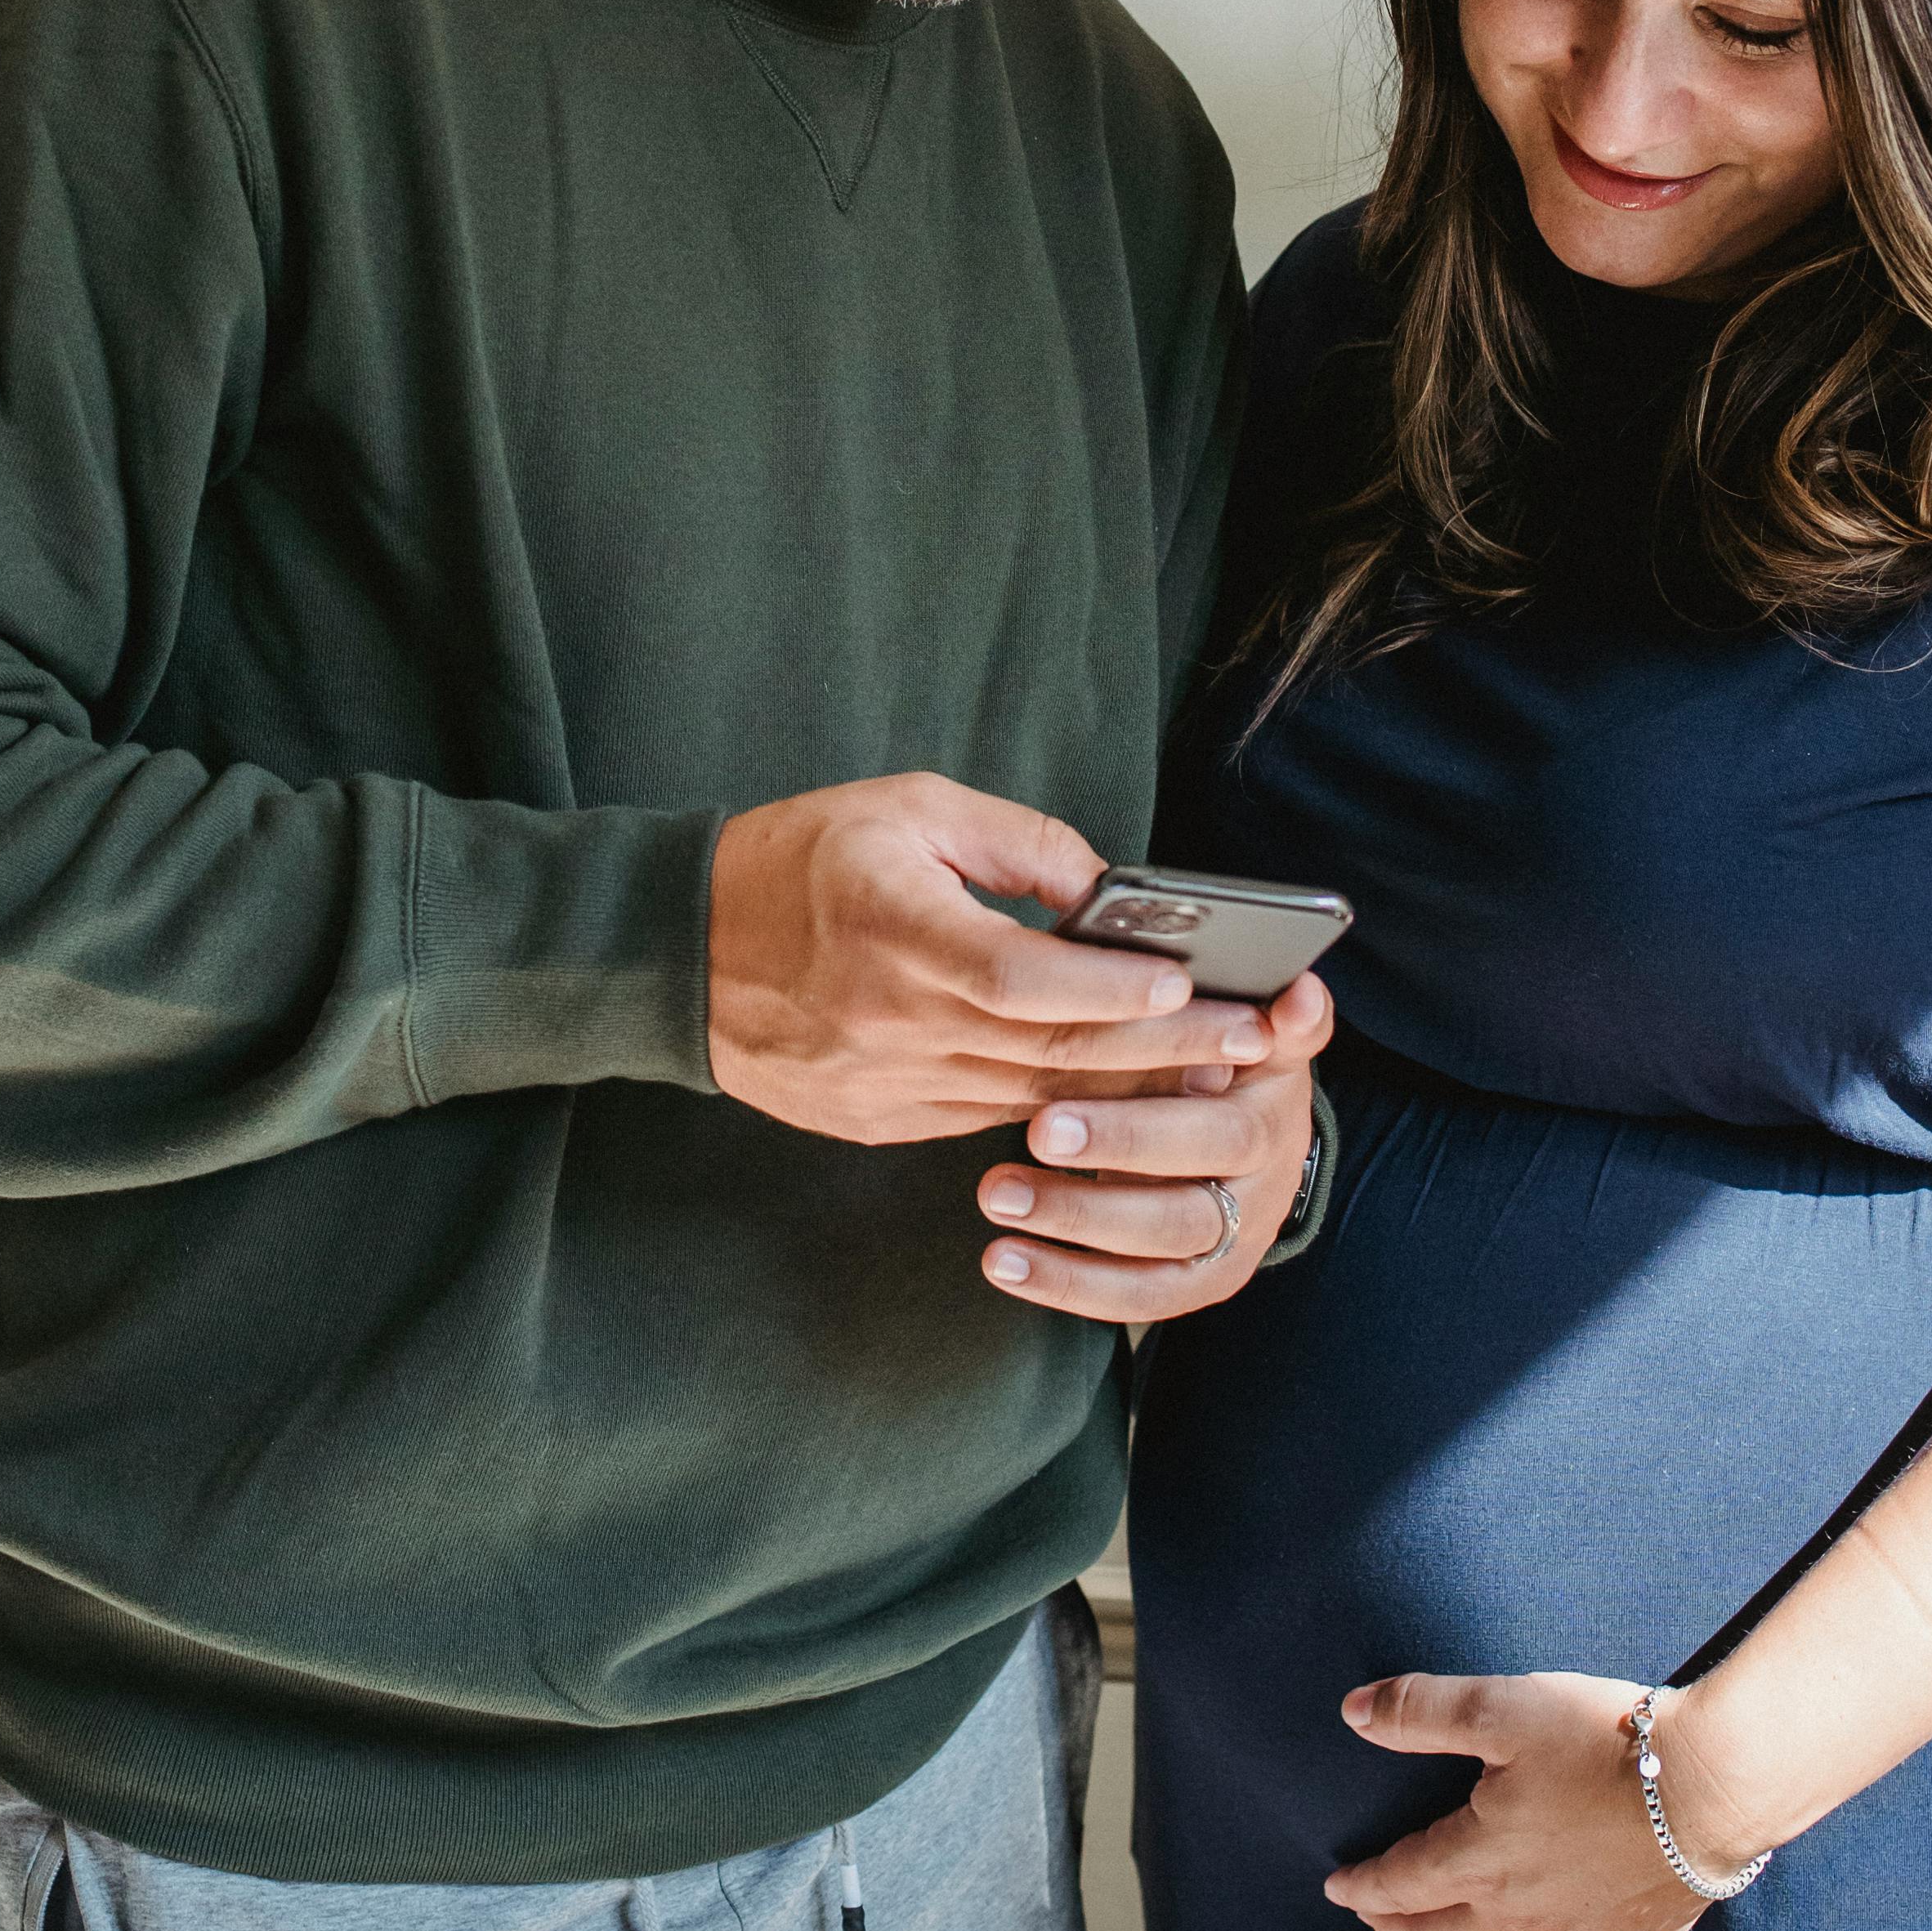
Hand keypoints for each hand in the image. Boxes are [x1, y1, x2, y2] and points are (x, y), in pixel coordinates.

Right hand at [707, 777, 1278, 1145]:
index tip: (1188, 983)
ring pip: (1029, 1097)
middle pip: (1050, 1051)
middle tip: (1255, 1040)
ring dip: (1127, 1089)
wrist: (676, 949)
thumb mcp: (909, 808)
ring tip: (1216, 1070)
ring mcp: (883, 1085)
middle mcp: (890, 1022)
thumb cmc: (798, 858)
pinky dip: (1058, 1106)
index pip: (1023, 979)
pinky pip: (986, 1116)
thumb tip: (1111, 892)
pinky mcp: (877, 1122)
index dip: (1110, 990)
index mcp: (895, 931)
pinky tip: (1119, 1093)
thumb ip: (1018, 845)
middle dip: (1165, 1049)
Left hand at [974, 976, 1332, 1323]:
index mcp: (1273, 1124)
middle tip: (1034, 1134)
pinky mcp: (1194, 1286)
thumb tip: (1301, 995)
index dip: (1142, 1129)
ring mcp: (1229, 1247)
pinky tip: (1004, 1261)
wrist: (1257, 1140)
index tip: (1061, 1114)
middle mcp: (1259, 1195)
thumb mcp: (1263, 1034)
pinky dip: (1064, 1283)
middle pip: (1186, 1201)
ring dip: (1073, 1224)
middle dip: (1106, 1166)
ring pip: (1154, 1252)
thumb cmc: (1238, 1066)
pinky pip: (1132, 1298)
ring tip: (997, 1196)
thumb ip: (1281, 1016)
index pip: (1223, 1132)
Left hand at [1324, 1669, 1715, 1930]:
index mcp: (1483, 1858)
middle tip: (1378, 1923)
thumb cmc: (1603, 1740)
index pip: (1404, 1882)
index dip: (1365, 1887)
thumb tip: (1352, 1711)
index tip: (1336, 1889)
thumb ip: (1421, 1710)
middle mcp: (1526, 1912)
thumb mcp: (1501, 1707)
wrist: (1711, 1785)